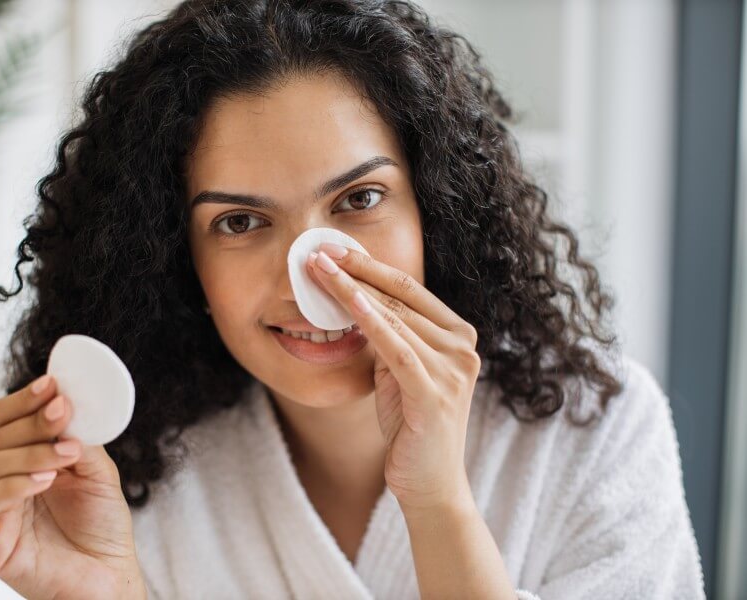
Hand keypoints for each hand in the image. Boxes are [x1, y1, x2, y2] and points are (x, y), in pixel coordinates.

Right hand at [0, 375, 146, 599]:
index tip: (53, 384)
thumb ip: (81, 439)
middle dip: (33, 420)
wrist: (109, 576)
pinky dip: (12, 487)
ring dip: (29, 453)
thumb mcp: (98, 472)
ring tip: (65, 455)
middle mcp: (4, 480)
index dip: (26, 399)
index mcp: (25, 459)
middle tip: (62, 412)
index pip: (9, 419)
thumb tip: (67, 405)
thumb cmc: (101, 528)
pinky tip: (43, 481)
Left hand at [306, 243, 480, 514]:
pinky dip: (370, 322)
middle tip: (317, 250)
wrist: (430, 484)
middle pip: (400, 297)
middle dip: (355, 270)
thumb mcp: (398, 371)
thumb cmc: (411, 426)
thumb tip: (352, 302)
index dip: (370, 265)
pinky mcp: (434, 393)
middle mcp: (461, 346)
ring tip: (317, 270)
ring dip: (351, 290)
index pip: (409, 288)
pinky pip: (396, 348)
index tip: (334, 248)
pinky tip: (346, 301)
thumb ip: (388, 337)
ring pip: (395, 317)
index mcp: (457, 335)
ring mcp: (452, 369)